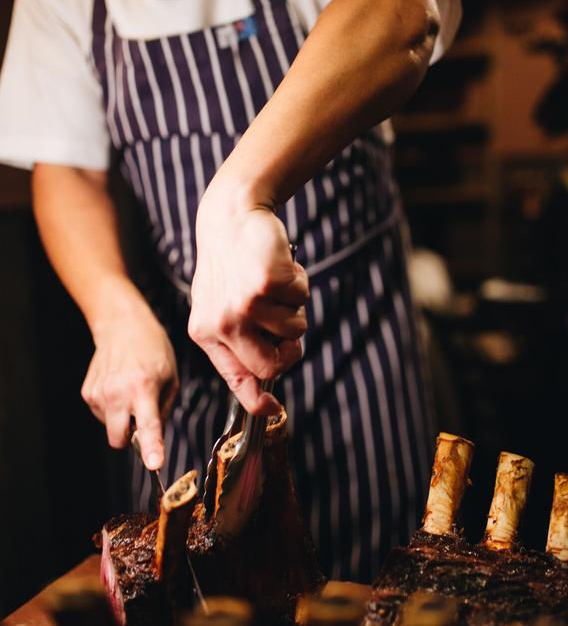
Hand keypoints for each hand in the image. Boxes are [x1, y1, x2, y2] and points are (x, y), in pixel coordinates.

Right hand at [81, 299, 178, 469]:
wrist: (122, 326)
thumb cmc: (152, 349)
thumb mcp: (171, 377)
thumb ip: (164, 409)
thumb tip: (154, 437)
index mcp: (144, 387)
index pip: (148, 425)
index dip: (151, 447)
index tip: (153, 464)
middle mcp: (118, 392)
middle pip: (118, 440)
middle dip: (129, 438)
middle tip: (141, 416)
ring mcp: (99, 393)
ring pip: (110, 427)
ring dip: (121, 417)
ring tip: (130, 389)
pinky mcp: (88, 393)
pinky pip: (102, 415)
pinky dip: (111, 407)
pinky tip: (118, 386)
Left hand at [189, 183, 308, 414]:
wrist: (230, 216)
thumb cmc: (230, 263)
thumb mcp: (219, 303)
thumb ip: (237, 338)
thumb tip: (267, 376)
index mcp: (207, 333)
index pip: (236, 378)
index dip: (257, 399)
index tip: (273, 410)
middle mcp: (223, 323)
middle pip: (272, 364)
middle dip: (290, 350)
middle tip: (289, 328)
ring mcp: (245, 305)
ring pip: (294, 328)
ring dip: (295, 306)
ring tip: (274, 282)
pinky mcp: (267, 284)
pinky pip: (301, 297)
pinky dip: (299, 281)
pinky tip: (279, 265)